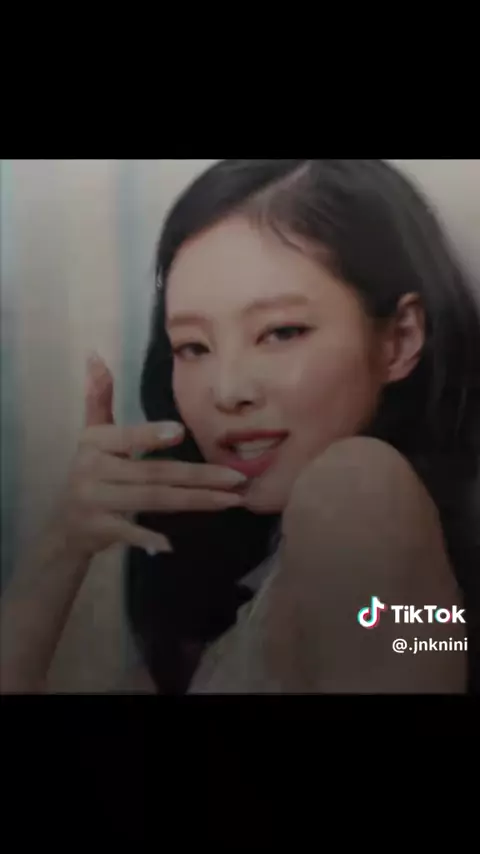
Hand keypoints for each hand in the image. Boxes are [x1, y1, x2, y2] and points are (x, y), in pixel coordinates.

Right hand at [51, 353, 245, 557]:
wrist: (64, 525)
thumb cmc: (88, 472)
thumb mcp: (90, 434)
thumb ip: (98, 397)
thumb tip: (96, 355)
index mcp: (94, 444)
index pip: (126, 438)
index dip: (150, 435)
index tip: (179, 432)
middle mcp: (92, 470)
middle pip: (154, 473)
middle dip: (199, 476)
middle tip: (237, 478)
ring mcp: (95, 501)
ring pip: (152, 500)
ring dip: (194, 501)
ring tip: (230, 501)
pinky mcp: (100, 529)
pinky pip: (128, 531)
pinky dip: (148, 538)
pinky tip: (171, 544)